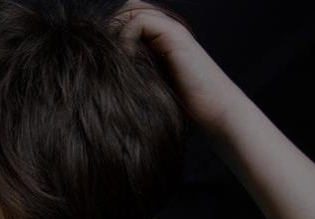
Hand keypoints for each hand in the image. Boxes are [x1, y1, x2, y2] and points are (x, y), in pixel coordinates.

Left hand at [112, 0, 243, 135]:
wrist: (216, 111)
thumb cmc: (183, 108)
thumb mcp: (147, 86)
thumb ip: (130, 71)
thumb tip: (99, 67)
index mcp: (159, 38)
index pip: (126, 17)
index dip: (112, 33)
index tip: (105, 60)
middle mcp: (166, 29)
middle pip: (128, 8)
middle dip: (112, 29)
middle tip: (108, 57)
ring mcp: (172, 30)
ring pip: (131, 10)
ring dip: (117, 33)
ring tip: (118, 61)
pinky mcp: (176, 36)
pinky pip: (139, 21)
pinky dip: (126, 39)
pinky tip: (129, 62)